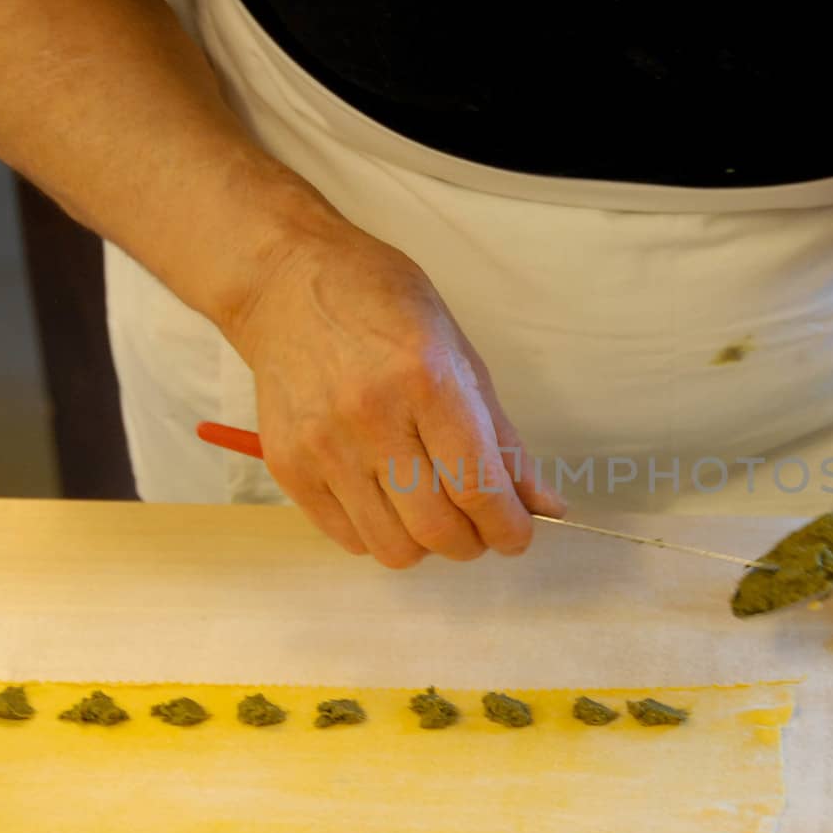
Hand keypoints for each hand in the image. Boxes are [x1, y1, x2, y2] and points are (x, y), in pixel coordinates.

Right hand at [223, 225, 564, 566]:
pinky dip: (381, 534)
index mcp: (426, 382)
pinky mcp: (287, 467)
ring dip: (426, 545)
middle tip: (479, 525)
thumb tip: (545, 505)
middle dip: (473, 543)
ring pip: (391, 548)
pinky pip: (348, 538)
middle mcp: (370, 419)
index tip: (519, 535)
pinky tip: (387, 500)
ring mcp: (322, 447)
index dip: (509, 528)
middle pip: (435, 529)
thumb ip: (502, 439)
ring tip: (431, 509)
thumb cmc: (385, 308)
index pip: (477, 486)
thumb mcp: (460, 357)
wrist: (287, 284)